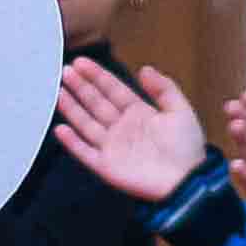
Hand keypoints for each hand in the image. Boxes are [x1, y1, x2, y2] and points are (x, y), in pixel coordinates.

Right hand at [54, 57, 211, 204]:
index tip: (82, 63)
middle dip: (81, 87)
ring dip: (72, 108)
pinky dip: (72, 142)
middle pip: (96, 103)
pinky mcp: (106, 167)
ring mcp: (112, 147)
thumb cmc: (187, 150)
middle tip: (66, 71)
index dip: (97, 76)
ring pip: (86, 123)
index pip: (113, 90)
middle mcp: (122, 128)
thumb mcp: (180, 111)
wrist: (186, 183)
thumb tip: (144, 69)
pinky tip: (61, 128)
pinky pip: (85, 152)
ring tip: (59, 91)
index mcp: (139, 113)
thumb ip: (163, 88)